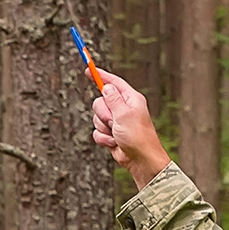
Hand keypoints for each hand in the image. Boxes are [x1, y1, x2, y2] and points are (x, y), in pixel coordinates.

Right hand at [91, 72, 172, 190]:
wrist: (140, 160)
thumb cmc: (137, 136)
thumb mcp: (124, 114)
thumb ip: (112, 99)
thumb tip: (106, 87)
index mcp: (131, 99)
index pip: (113, 83)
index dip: (100, 76)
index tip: (88, 69)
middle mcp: (123, 108)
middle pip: (100, 102)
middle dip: (103, 113)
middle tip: (113, 121)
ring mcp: (116, 121)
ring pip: (97, 118)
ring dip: (103, 128)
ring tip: (116, 134)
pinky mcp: (111, 134)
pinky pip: (97, 132)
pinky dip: (103, 139)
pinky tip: (114, 143)